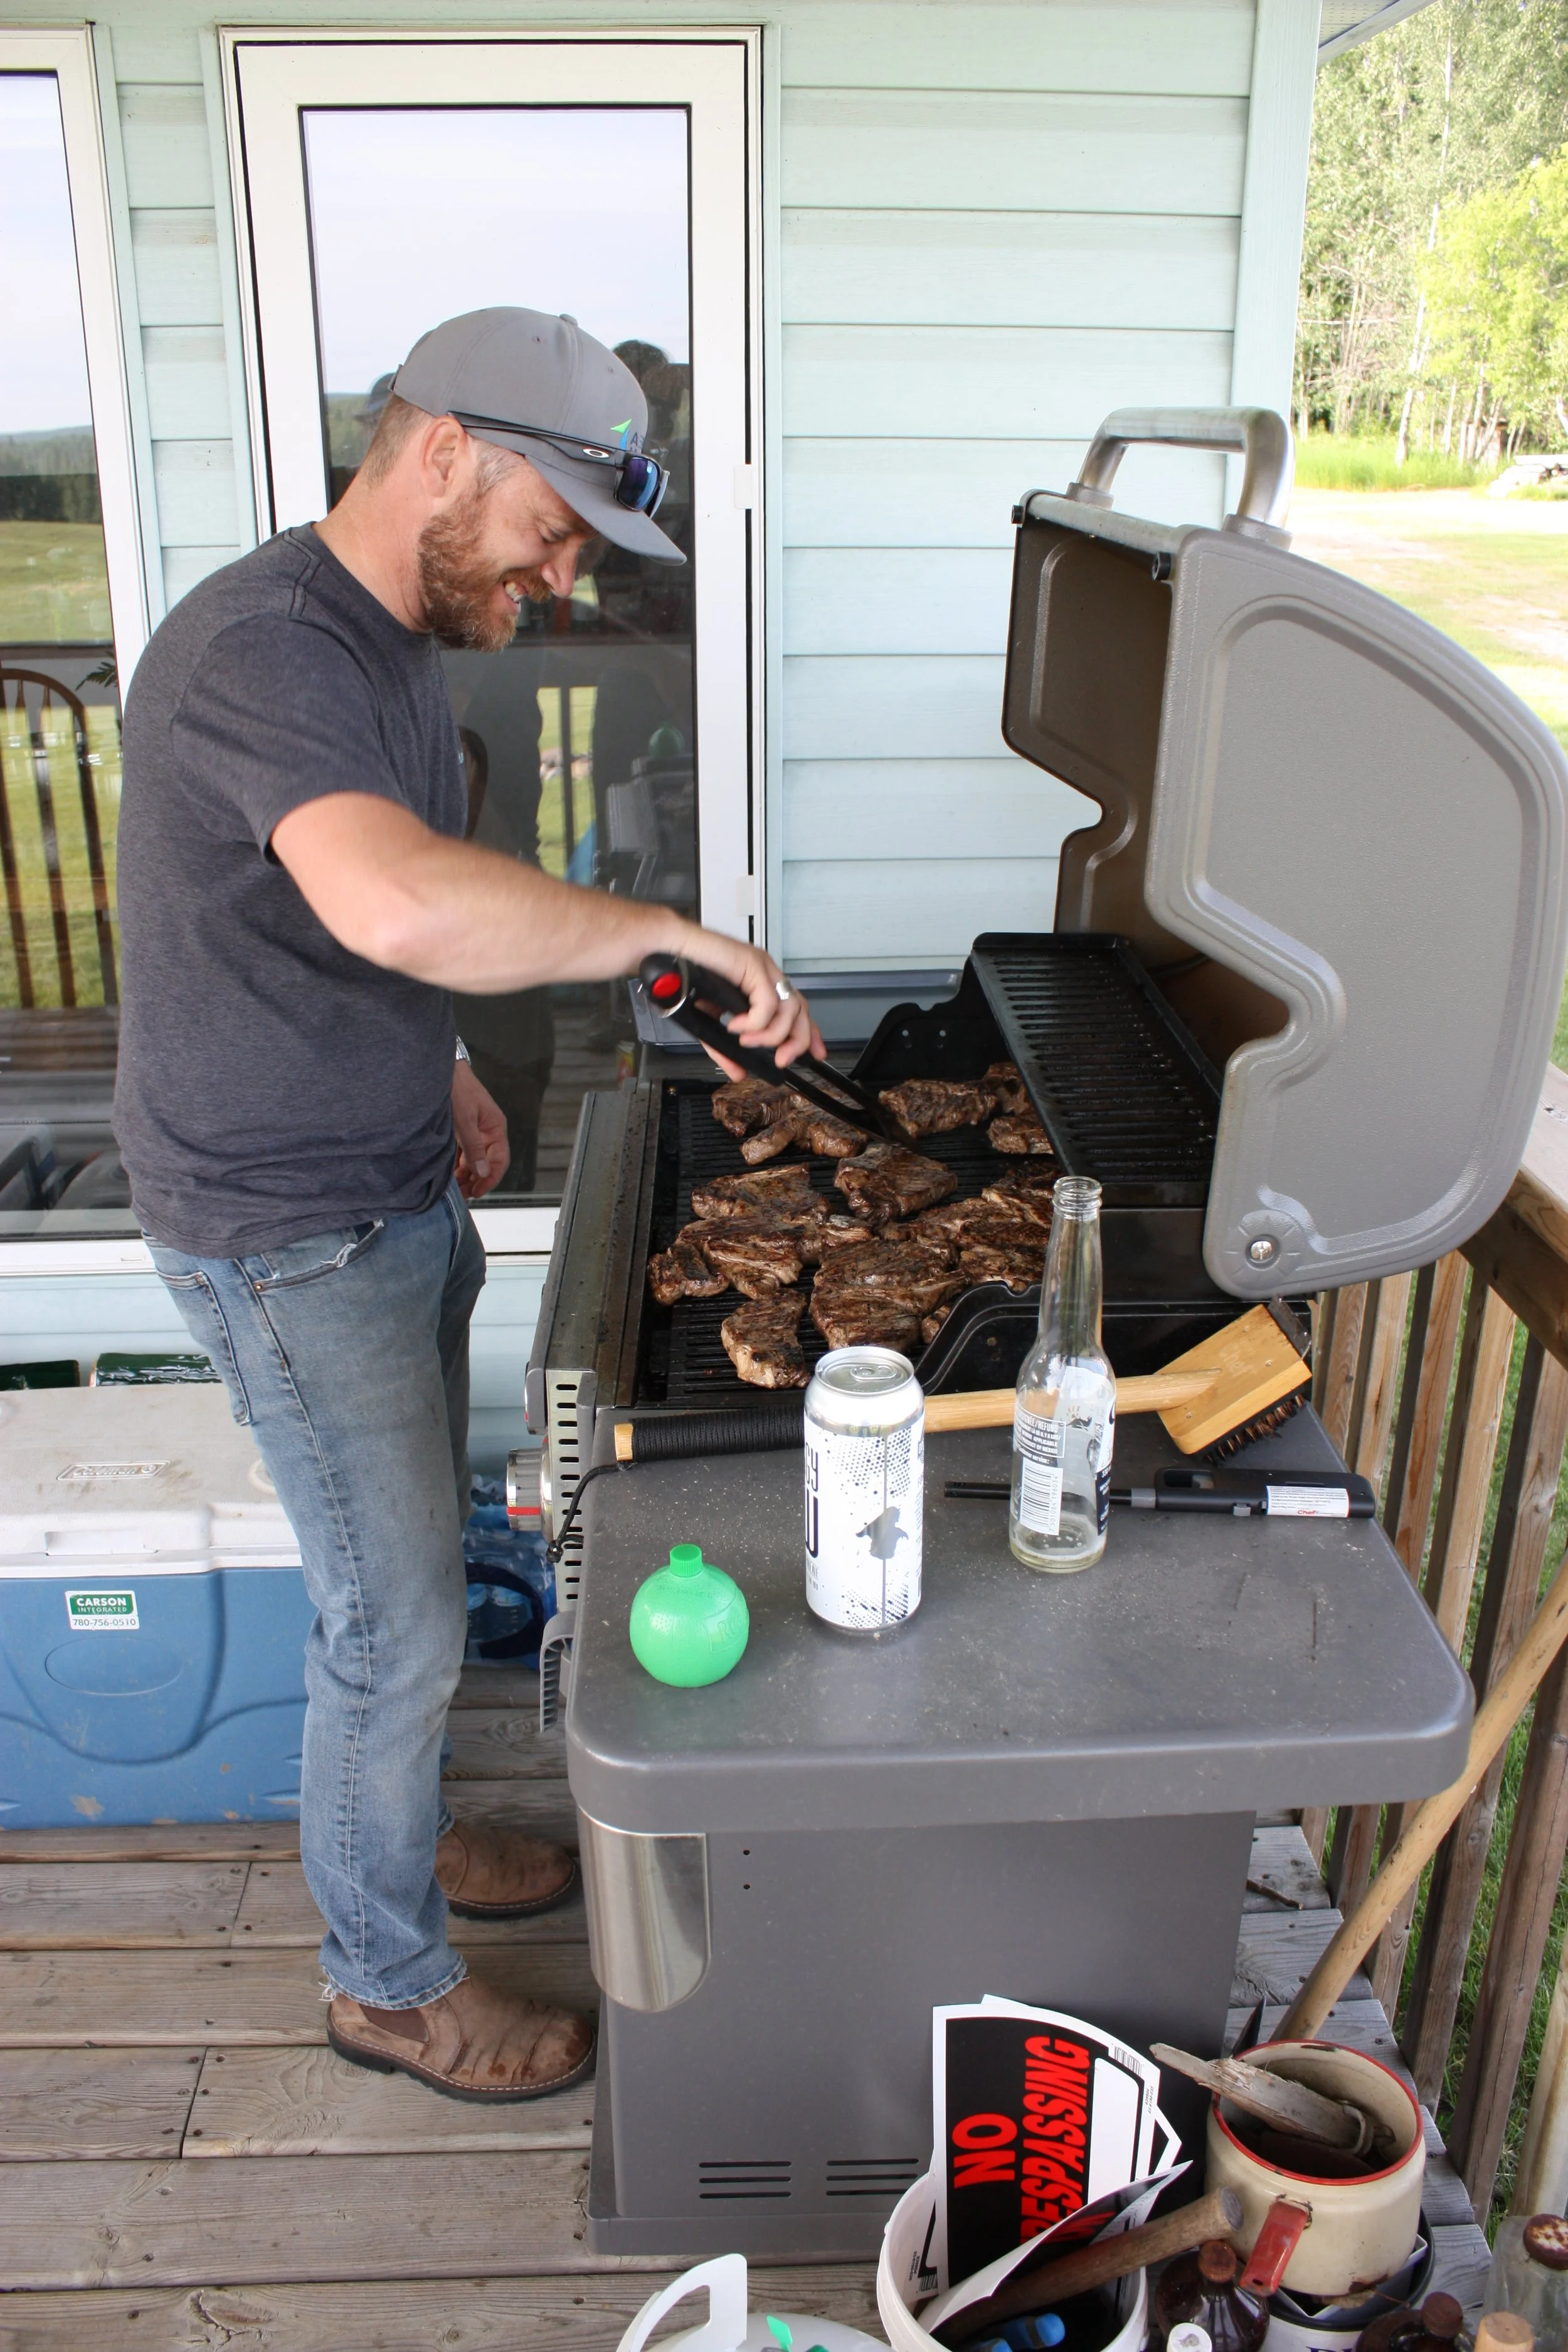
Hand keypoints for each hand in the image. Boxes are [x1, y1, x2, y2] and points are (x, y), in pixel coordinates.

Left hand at [452, 1060, 509, 1198]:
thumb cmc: (457, 1088)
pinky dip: (456, 1165)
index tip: (478, 1191)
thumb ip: (474, 1147)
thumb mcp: (465, 1119)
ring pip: (473, 1160)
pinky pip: (462, 1153)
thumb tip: (482, 1172)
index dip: (490, 1179)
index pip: (500, 1161)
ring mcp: (474, 1132)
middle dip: (476, 1180)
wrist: (442, 1071)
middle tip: (463, 1196)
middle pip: (486, 1163)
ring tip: (455, 1189)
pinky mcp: (461, 1131)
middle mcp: (487, 1132)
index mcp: (495, 1128)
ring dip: (465, 1175)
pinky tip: (449, 1175)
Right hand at [672, 925, 823, 1079]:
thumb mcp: (710, 1023)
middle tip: (781, 1059)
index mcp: (762, 982)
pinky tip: (736, 1025)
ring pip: (788, 1009)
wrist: (668, 953)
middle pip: (801, 1010)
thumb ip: (725, 1049)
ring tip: (746, 1040)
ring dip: (769, 1034)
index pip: (798, 1008)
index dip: (811, 1033)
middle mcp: (767, 973)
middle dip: (797, 1041)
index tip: (815, 1054)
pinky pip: (766, 1003)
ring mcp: (761, 967)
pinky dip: (754, 1022)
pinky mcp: (752, 964)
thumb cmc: (686, 978)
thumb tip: (737, 1072)